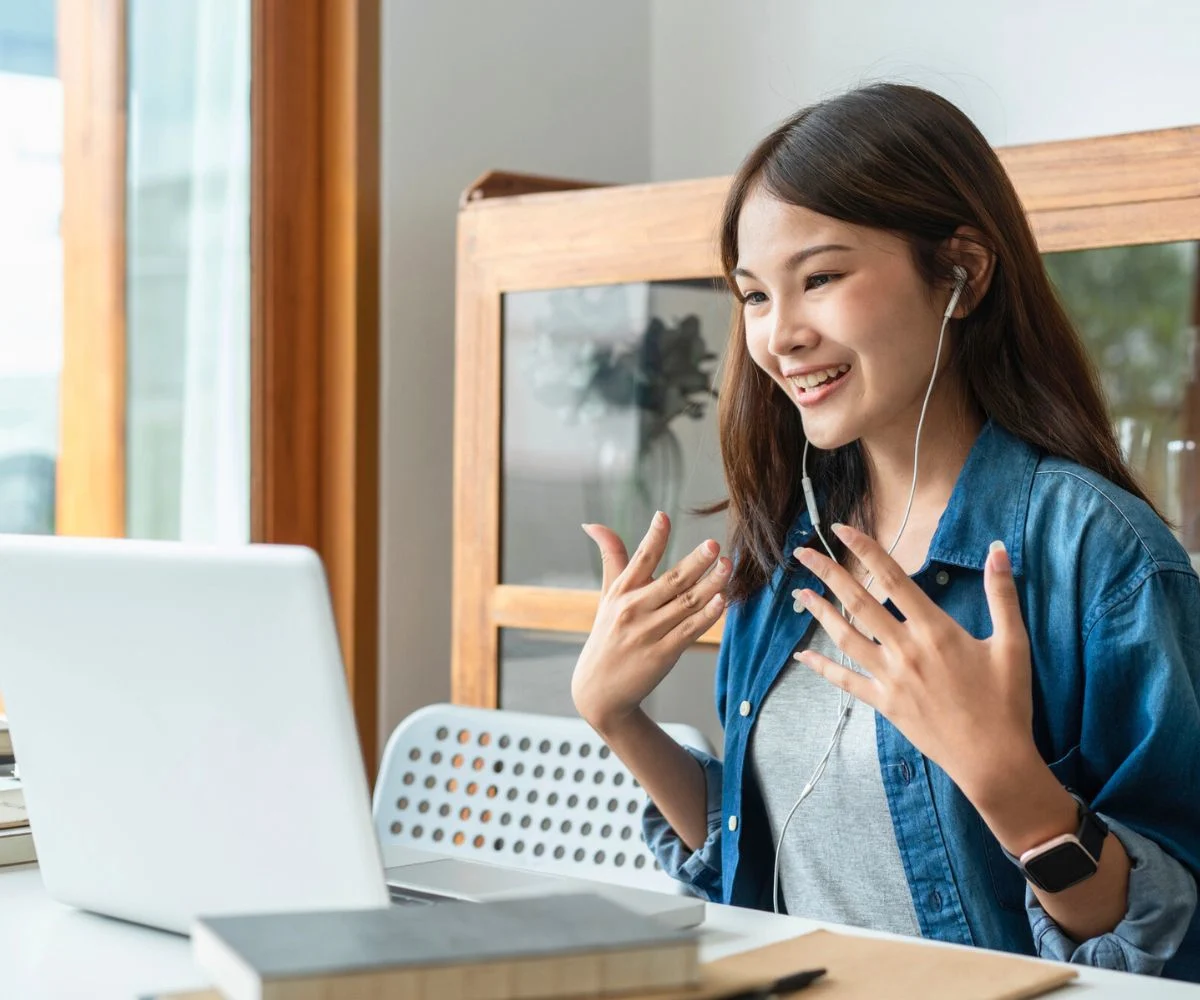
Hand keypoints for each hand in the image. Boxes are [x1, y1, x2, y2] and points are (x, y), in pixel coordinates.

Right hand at [571, 512, 728, 734]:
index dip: (652, 538)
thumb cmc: (608, 635)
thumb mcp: (607, 595)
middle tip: (714, 545)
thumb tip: (593, 524)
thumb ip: (612, 558)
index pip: (639, 560)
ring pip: (685, 604)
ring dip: (709, 584)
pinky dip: (706, 615)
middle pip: (670, 581)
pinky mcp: (662, 654)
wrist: (599, 690)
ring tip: (728, 566)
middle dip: (694, 562)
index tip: (663, 517)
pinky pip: (689, 631)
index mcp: (620, 591)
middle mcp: (633, 610)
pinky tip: (722, 600)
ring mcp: (648, 633)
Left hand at [791, 523, 1033, 799]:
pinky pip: (846, 681)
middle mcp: (905, 650)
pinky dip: (822, 667)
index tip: (841, 529)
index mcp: (934, 630)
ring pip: (845, 637)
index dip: (865, 550)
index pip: (892, 578)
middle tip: (802, 552)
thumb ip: (1002, 594)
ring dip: (819, 612)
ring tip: (799, 592)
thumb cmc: (1007, 702)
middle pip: (858, 602)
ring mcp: (890, 678)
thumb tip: (998, 549)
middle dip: (827, 573)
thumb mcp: (1013, 644)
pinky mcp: (884, 704)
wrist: (994, 760)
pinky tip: (803, 655)